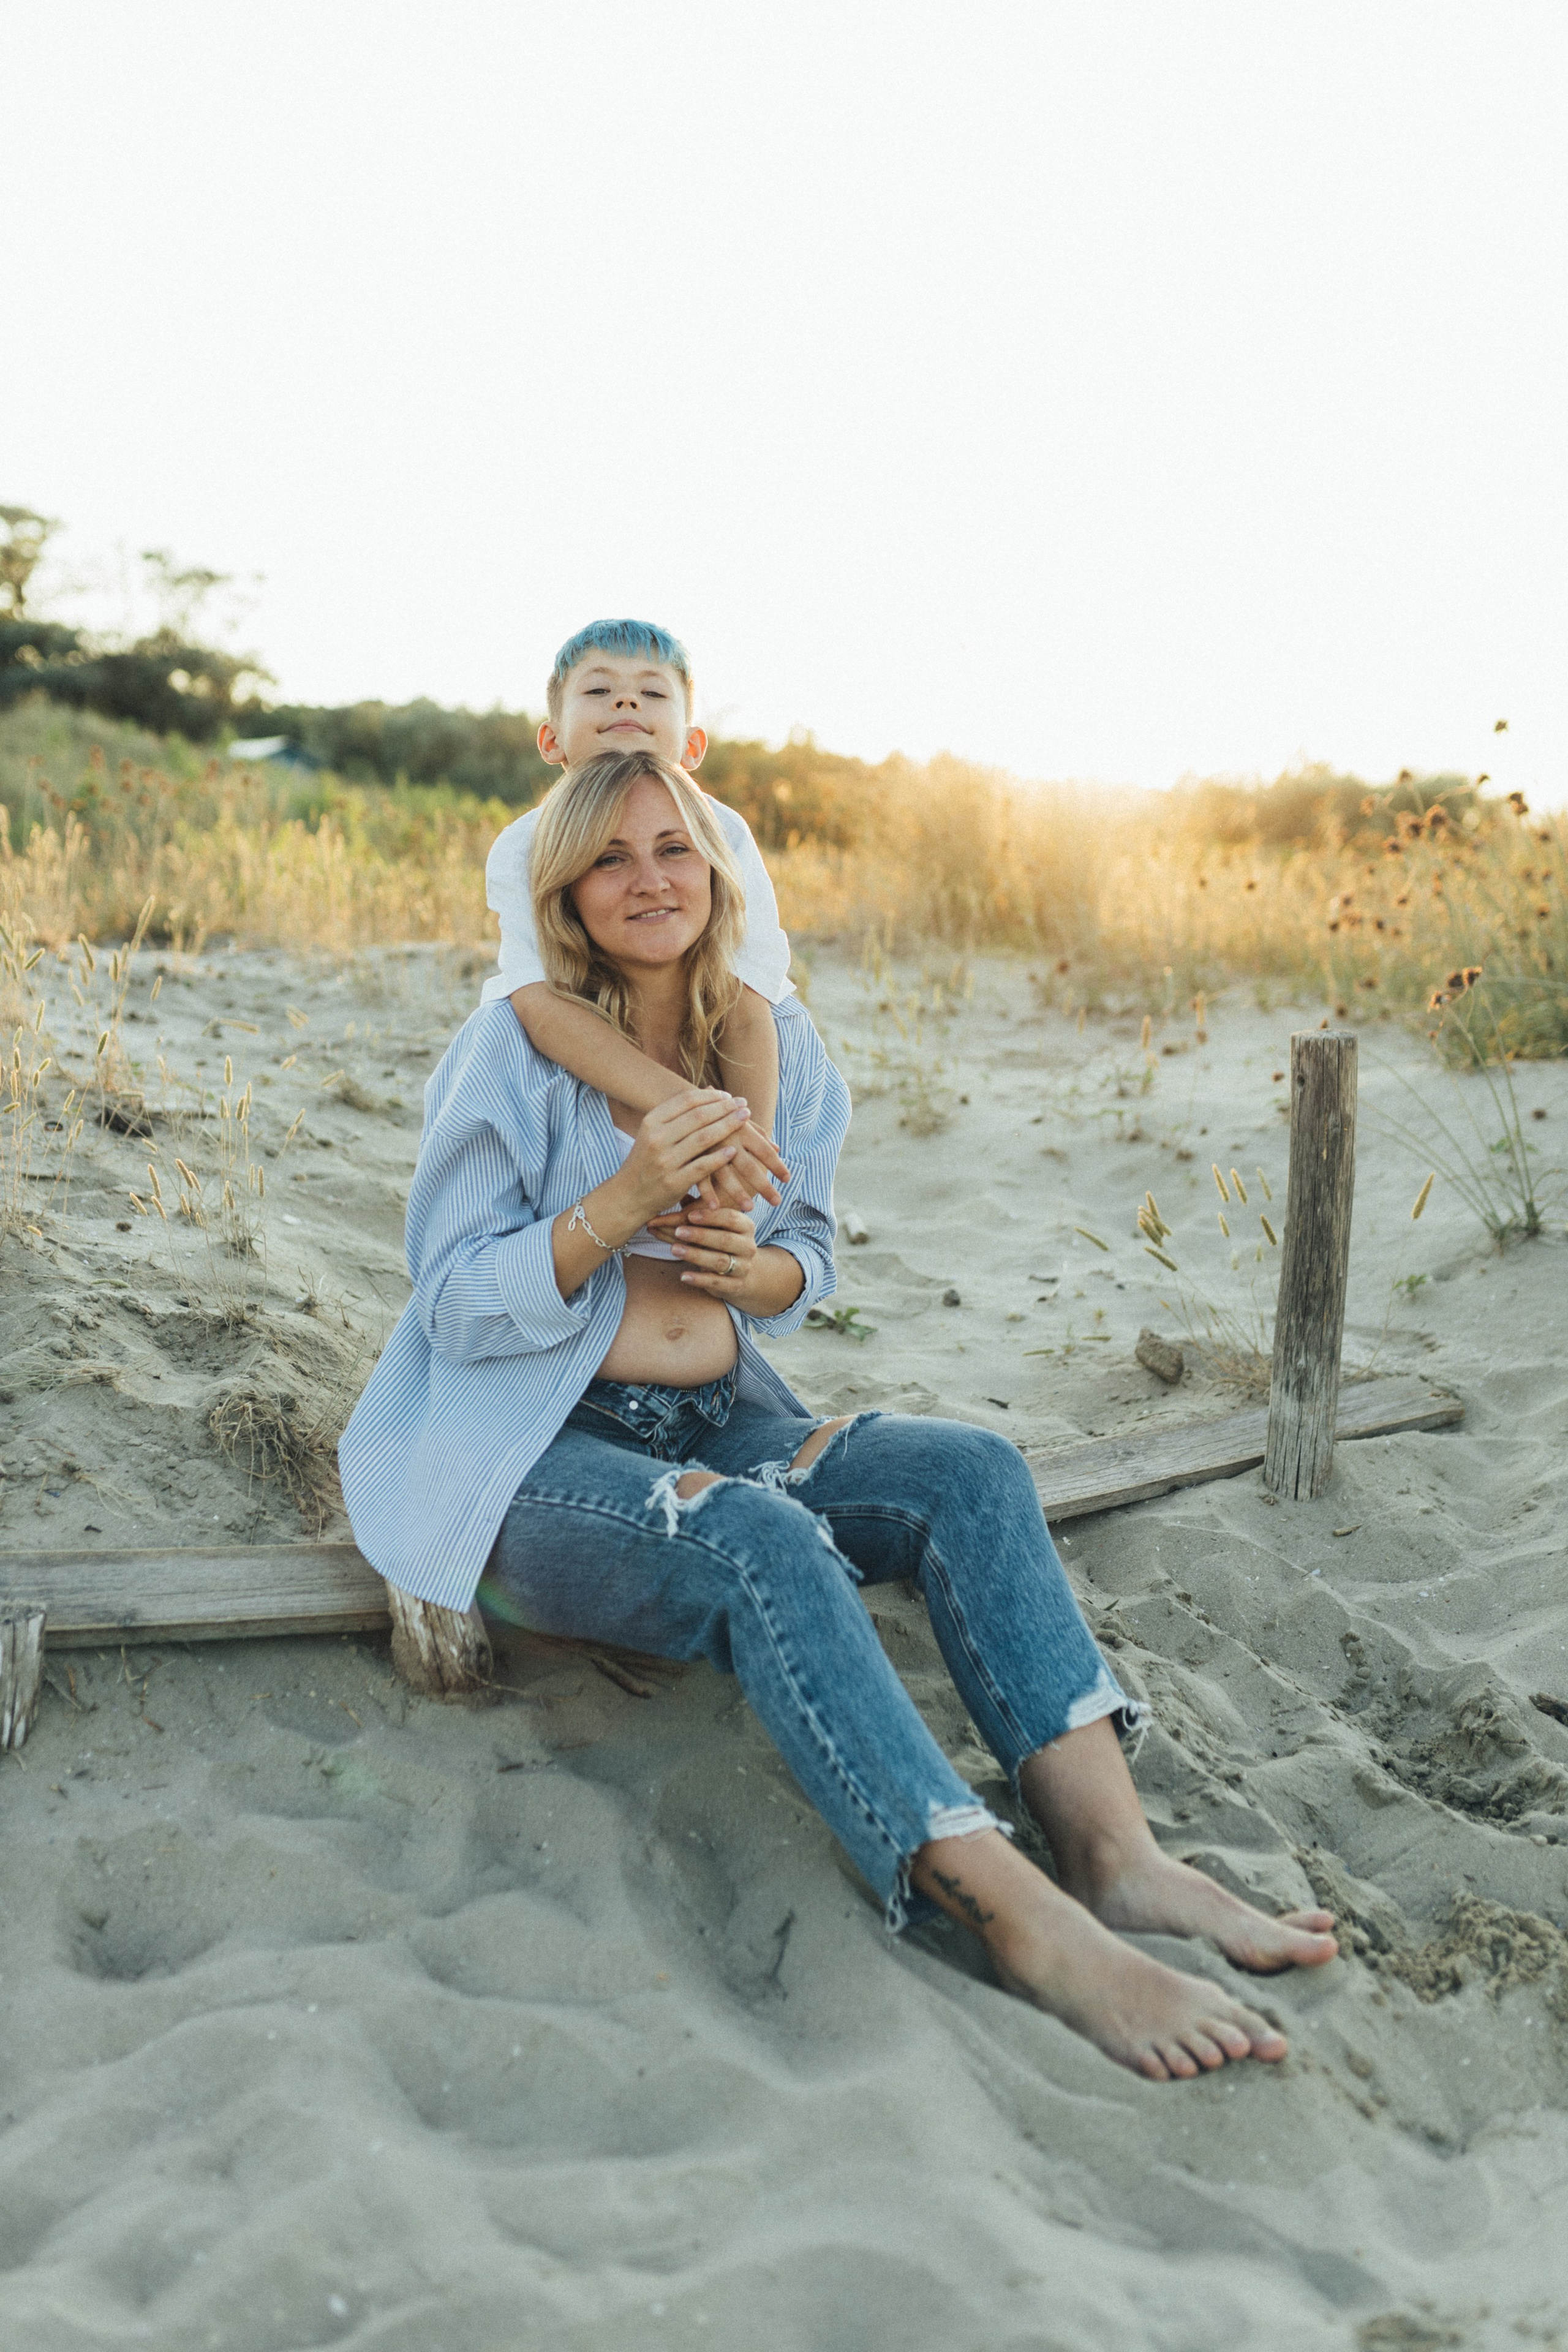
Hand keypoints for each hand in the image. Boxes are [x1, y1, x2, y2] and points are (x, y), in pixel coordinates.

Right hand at [614, 1089, 749, 1227]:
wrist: (628, 1196)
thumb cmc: (646, 1161)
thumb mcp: (653, 1133)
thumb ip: (675, 1116)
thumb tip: (709, 1091)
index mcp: (651, 1122)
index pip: (686, 1101)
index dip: (711, 1096)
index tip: (728, 1096)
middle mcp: (657, 1138)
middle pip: (698, 1116)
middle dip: (724, 1108)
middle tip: (743, 1103)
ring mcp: (665, 1161)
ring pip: (703, 1138)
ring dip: (728, 1126)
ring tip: (744, 1119)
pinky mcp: (674, 1182)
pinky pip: (703, 1166)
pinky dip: (720, 1157)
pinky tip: (734, 1151)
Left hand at [667, 1203, 757, 1297]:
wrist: (743, 1272)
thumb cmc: (723, 1240)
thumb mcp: (717, 1225)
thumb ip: (700, 1212)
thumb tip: (680, 1195)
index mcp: (746, 1226)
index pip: (731, 1218)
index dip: (710, 1216)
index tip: (689, 1215)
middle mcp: (748, 1246)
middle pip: (724, 1239)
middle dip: (700, 1235)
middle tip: (677, 1231)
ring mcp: (743, 1267)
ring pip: (719, 1261)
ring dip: (695, 1255)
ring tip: (674, 1249)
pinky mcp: (735, 1286)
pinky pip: (716, 1282)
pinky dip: (699, 1279)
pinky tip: (683, 1276)